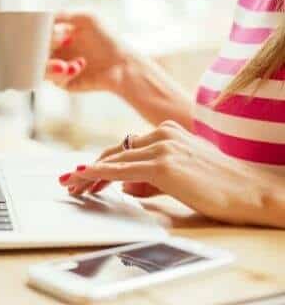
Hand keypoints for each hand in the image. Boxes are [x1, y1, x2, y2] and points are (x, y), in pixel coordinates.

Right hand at [45, 13, 125, 91]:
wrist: (122, 63)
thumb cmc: (107, 39)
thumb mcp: (88, 18)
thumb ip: (64, 15)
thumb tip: (45, 16)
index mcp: (58, 37)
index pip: (38, 36)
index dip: (39, 34)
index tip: (46, 32)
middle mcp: (56, 52)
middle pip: (35, 53)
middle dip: (42, 50)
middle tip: (58, 45)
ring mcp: (59, 68)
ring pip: (41, 69)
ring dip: (49, 67)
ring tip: (63, 65)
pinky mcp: (65, 82)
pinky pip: (56, 79)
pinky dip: (65, 73)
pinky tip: (80, 65)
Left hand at [58, 121, 284, 226]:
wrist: (252, 191)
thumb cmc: (221, 187)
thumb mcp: (180, 177)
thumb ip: (150, 179)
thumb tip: (126, 187)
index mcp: (167, 132)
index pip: (125, 148)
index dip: (102, 163)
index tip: (84, 174)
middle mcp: (162, 134)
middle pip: (115, 151)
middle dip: (90, 169)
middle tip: (70, 181)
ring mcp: (163, 147)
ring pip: (114, 159)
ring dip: (89, 173)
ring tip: (71, 185)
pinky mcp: (164, 164)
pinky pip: (121, 169)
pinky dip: (99, 174)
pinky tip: (85, 178)